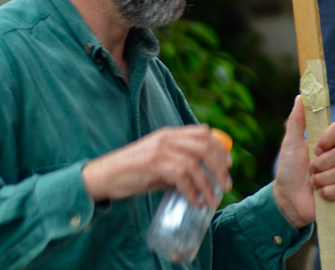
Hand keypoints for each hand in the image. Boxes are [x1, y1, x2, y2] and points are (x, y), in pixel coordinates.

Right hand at [82, 124, 231, 205]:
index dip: (218, 147)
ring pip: (194, 163)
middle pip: (203, 145)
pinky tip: (194, 202)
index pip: (201, 132)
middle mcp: (166, 138)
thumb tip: (201, 176)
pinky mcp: (153, 164)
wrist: (106, 175)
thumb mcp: (158, 160)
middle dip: (219, 166)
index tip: (228, 163)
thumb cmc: (133, 171)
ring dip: (207, 184)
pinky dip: (192, 191)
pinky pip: (181, 176)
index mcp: (168, 133)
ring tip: (211, 200)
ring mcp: (160, 150)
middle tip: (225, 185)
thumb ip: (176, 162)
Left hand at [274, 95, 334, 227]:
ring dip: (321, 179)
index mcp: (330, 143)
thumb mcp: (291, 143)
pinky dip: (326, 192)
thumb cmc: (290, 169)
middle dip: (320, 164)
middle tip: (311, 168)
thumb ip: (297, 121)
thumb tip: (300, 96)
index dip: (329, 139)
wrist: (289, 199)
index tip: (316, 148)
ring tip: (314, 182)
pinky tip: (320, 194)